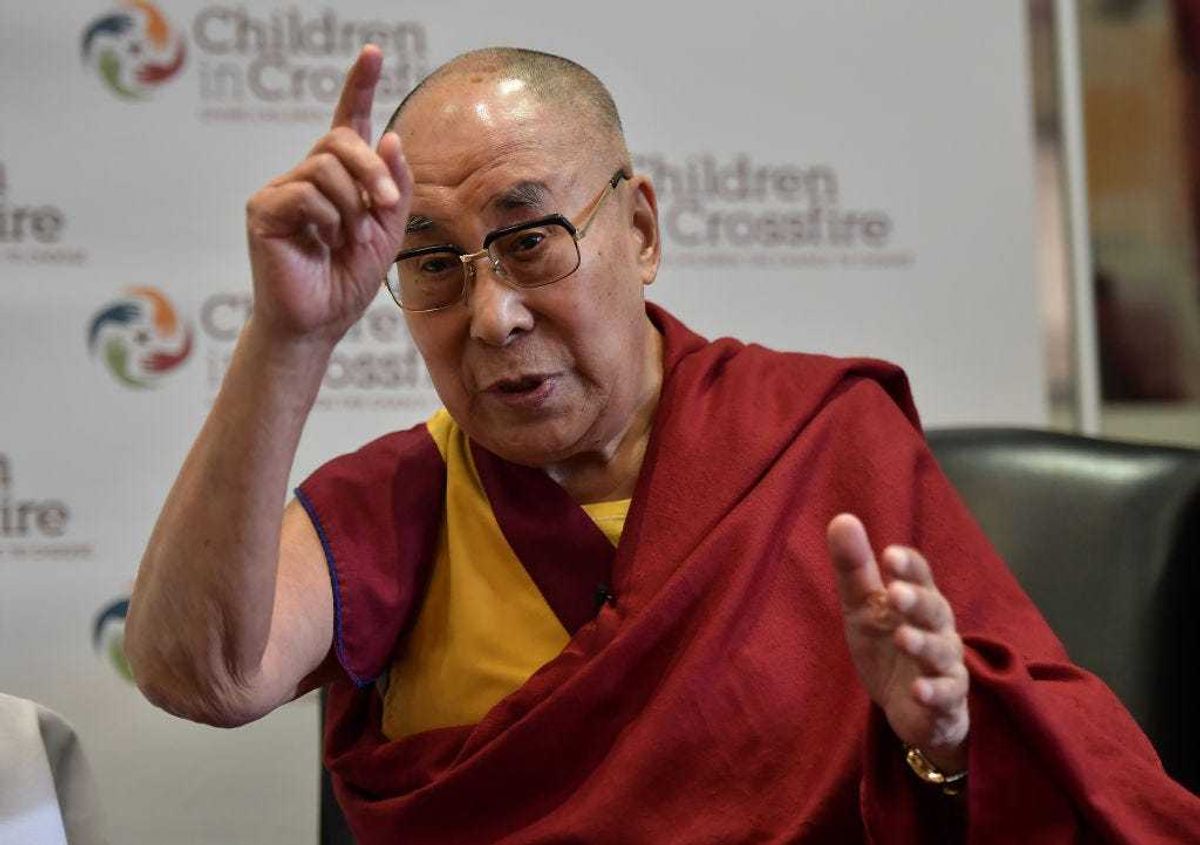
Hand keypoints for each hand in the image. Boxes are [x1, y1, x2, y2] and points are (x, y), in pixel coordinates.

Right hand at [245, 45, 411, 344]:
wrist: (319, 322)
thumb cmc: (347, 280)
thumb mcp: (386, 233)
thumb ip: (393, 188)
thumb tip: (390, 137)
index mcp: (338, 180)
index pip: (348, 123)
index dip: (359, 87)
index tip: (373, 52)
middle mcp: (307, 176)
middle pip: (340, 141)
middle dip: (373, 172)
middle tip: (385, 208)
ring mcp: (282, 190)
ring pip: (325, 167)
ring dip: (352, 206)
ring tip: (348, 239)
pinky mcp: (264, 208)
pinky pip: (306, 192)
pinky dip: (327, 219)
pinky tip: (321, 243)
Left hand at [826, 513, 968, 772]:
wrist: (909, 707)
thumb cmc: (887, 646)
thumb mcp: (864, 607)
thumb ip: (854, 568)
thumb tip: (842, 518)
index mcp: (919, 600)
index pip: (921, 575)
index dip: (908, 565)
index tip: (888, 555)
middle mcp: (939, 629)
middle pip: (935, 610)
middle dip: (917, 600)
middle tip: (895, 593)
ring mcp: (946, 665)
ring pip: (942, 651)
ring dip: (924, 644)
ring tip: (903, 636)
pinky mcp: (948, 701)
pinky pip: (947, 696)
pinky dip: (935, 693)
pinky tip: (919, 690)